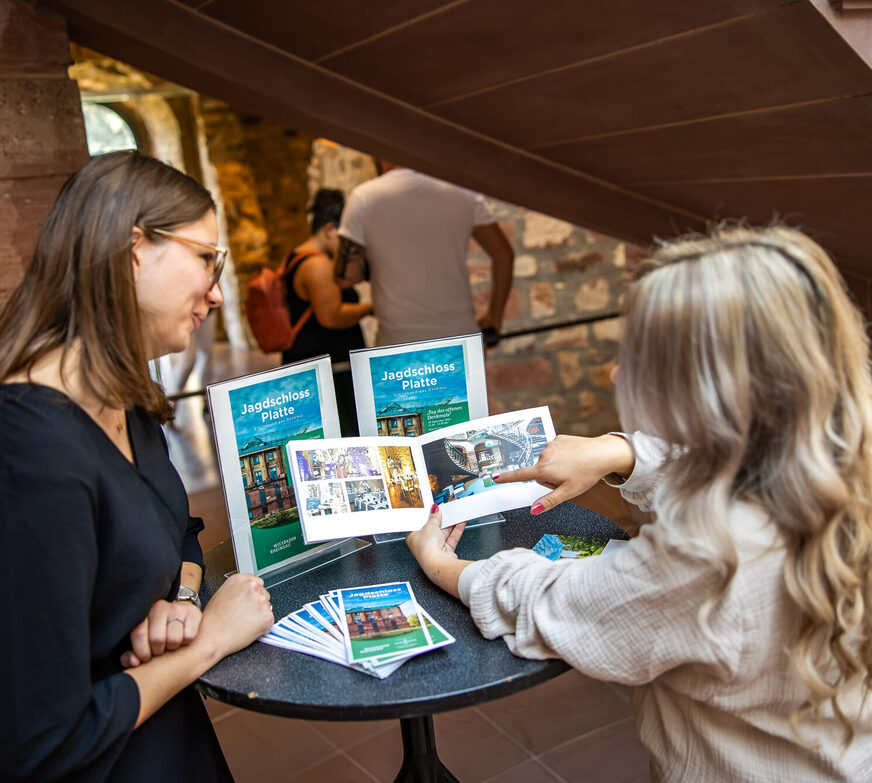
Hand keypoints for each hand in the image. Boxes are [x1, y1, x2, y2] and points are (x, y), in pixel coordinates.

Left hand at [121, 599, 202, 667]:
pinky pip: (189, 636)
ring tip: (170, 644)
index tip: (145, 658)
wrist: (176, 617)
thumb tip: (135, 662)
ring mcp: (177, 608)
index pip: (139, 633)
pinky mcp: (193, 612)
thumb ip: (130, 656)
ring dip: (173, 648)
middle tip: (160, 650)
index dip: (142, 651)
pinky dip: (186, 642)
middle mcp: (159, 607)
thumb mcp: (138, 645)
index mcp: (142, 613)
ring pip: (174, 639)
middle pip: (157, 639)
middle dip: (158, 651)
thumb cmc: (153, 636)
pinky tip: (182, 638)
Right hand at [195, 573, 274, 660]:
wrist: (211, 637)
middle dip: (257, 603)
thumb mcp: (221, 594)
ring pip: (267, 607)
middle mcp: (253, 587)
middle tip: (244, 614)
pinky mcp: (268, 616)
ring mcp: (262, 601)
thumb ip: (237, 590)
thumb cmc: (212, 620)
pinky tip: (248, 628)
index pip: (257, 582)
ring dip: (260, 614)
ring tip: (243, 622)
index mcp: (240, 579)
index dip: (252, 594)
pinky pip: (269, 620)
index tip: (249, 601)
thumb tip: (245, 593)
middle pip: (264, 593)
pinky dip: (262, 626)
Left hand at [406, 505, 468, 597]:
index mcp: (412, 538)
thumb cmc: (426, 548)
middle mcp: (423, 544)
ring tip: (454, 514)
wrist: (438, 563)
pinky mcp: (446, 552)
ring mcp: (435, 549)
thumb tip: (434, 511)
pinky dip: (457, 530)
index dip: (426, 516)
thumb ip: (434, 517)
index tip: (432, 510)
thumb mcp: (429, 526)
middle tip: (445, 511)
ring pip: (444, 533)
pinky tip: (460, 522)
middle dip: (440, 520)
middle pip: (433, 528)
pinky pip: (452, 538)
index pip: (419, 524)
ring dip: (450, 524)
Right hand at [495, 434, 634, 514]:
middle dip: (548, 478)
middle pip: (538, 472)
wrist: (602, 453)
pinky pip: (554, 451)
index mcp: (544, 469)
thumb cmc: (587, 473)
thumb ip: (548, 501)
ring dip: (555, 467)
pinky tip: (573, 458)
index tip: (495, 478)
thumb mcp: (568, 492)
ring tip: (572, 468)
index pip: (521, 475)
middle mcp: (544, 455)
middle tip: (566, 479)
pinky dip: (561, 456)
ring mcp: (551, 445)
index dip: (507, 478)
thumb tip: (533, 510)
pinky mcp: (558, 438)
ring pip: (546, 462)